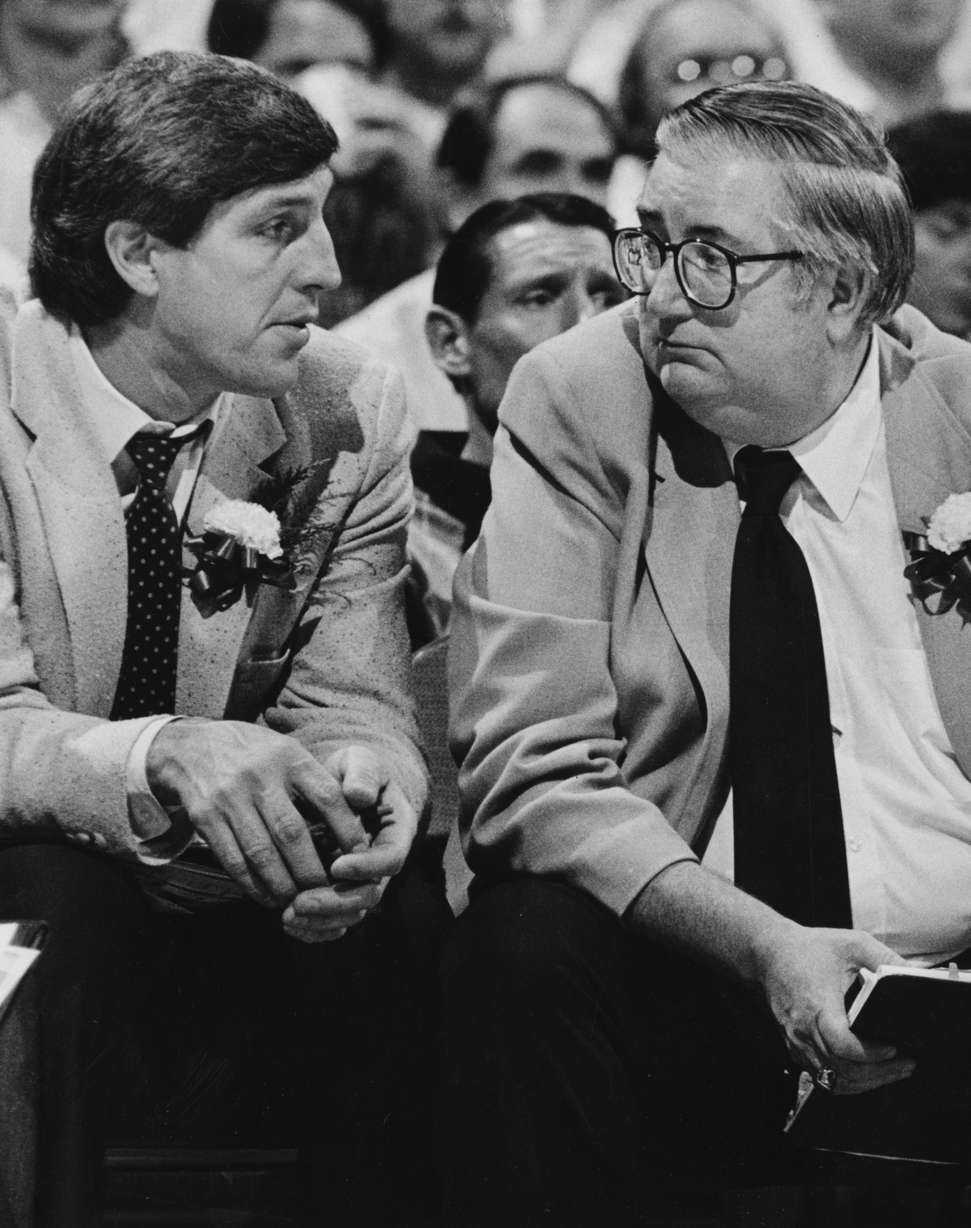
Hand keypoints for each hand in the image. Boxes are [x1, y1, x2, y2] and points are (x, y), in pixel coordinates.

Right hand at [146, 719, 368, 906]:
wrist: (188, 745)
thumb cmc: (252, 753)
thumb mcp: (285, 751)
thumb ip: (314, 779)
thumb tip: (355, 817)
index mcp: (289, 757)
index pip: (327, 797)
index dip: (347, 830)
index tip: (359, 856)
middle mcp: (260, 776)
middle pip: (293, 833)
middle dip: (312, 870)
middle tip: (327, 892)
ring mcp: (229, 796)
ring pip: (261, 853)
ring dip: (282, 885)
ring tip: (298, 902)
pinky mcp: (204, 816)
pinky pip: (232, 859)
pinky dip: (252, 884)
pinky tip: (266, 897)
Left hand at [282, 746, 417, 942]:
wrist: (340, 786)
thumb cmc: (353, 772)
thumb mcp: (361, 762)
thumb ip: (362, 774)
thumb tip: (358, 796)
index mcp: (396, 833)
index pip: (391, 859)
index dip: (367, 867)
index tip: (337, 865)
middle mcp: (382, 864)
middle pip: (369, 896)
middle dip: (336, 902)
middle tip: (300, 901)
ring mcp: (361, 881)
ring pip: (350, 914)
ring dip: (320, 920)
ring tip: (287, 915)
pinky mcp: (340, 893)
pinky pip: (332, 921)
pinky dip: (312, 928)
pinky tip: (287, 922)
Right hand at [755, 922, 917, 1094]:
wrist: (768, 953)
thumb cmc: (808, 948)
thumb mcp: (851, 943)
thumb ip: (885, 958)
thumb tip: (914, 975)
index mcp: (818, 1006)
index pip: (841, 1045)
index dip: (871, 1055)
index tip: (894, 1048)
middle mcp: (804, 1030)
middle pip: (842, 1070)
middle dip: (880, 1073)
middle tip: (907, 1064)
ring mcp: (797, 1042)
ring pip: (833, 1080)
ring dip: (865, 1082)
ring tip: (892, 1071)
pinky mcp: (794, 1047)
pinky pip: (822, 1076)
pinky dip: (847, 1081)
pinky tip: (866, 1072)